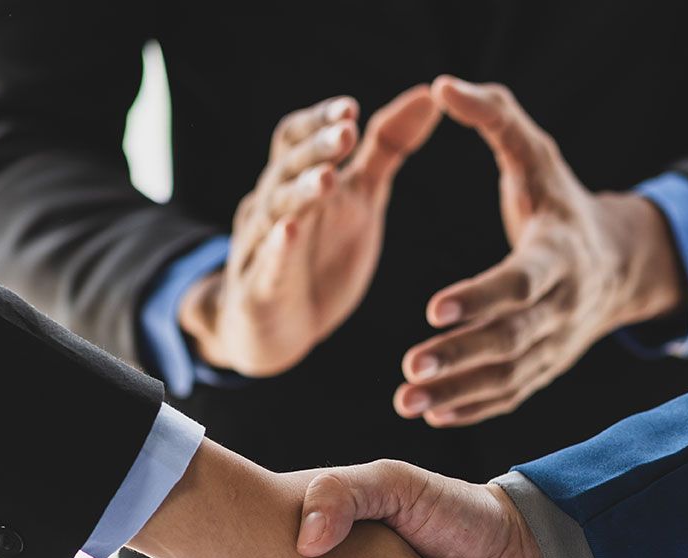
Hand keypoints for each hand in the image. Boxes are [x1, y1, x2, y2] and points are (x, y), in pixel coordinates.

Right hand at [179, 87, 440, 377]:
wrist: (277, 332)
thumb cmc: (320, 257)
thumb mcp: (360, 199)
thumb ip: (387, 149)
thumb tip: (427, 95)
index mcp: (297, 182)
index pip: (297, 139)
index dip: (320, 121)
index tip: (351, 109)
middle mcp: (274, 207)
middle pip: (287, 167)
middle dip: (317, 149)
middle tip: (347, 132)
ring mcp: (261, 248)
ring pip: (276, 210)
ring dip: (301, 191)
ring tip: (327, 178)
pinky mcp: (260, 291)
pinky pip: (268, 266)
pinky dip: (278, 248)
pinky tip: (288, 231)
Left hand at [394, 77, 686, 426]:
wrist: (617, 262)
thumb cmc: (559, 200)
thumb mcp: (536, 152)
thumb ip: (494, 116)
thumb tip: (442, 86)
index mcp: (560, 254)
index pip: (520, 282)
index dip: (481, 297)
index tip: (434, 309)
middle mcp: (563, 306)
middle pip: (511, 339)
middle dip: (461, 356)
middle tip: (409, 365)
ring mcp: (556, 345)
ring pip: (507, 377)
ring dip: (457, 391)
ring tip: (406, 398)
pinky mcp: (545, 369)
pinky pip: (510, 396)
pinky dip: (472, 409)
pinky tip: (430, 412)